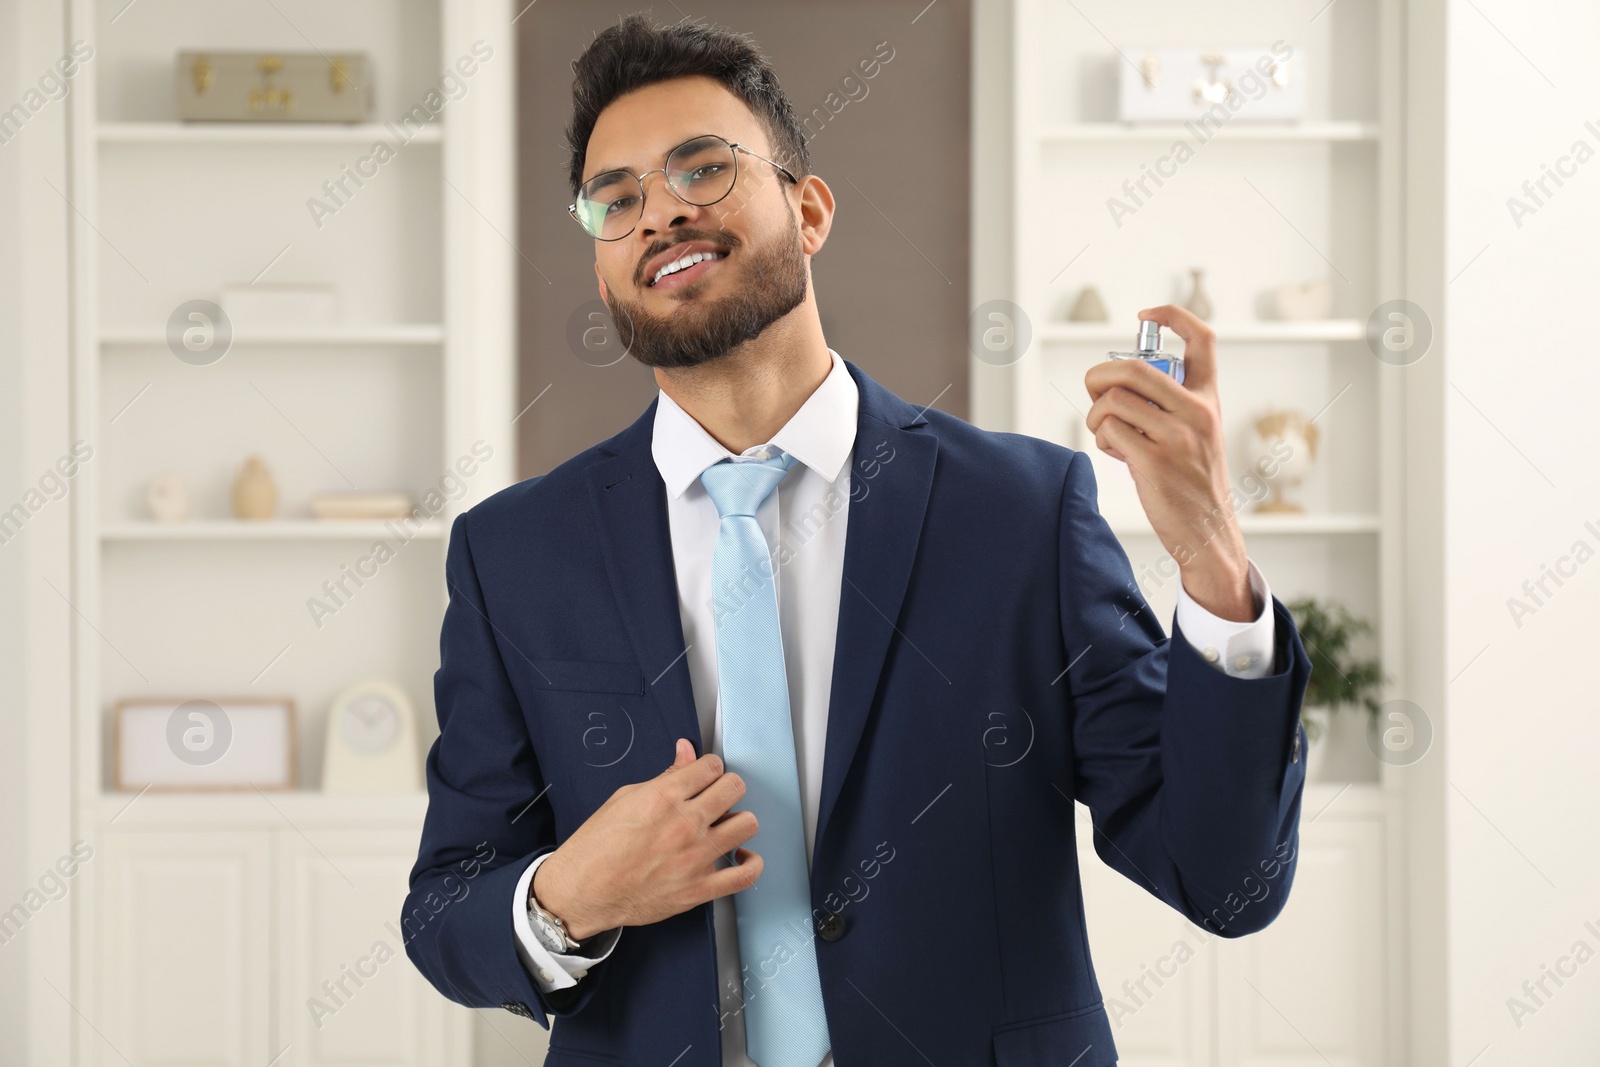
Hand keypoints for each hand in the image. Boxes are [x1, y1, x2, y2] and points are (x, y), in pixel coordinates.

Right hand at [531, 738, 761, 940]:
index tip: (705, 775)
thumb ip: (665, 775)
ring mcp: (694, 858)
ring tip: (724, 825)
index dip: (709, 768)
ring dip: (738, 820)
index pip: (711, 766)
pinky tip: (740, 856)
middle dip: (726, 787)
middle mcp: (684, 825)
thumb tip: (686, 752)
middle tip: (715, 796)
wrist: (582, 891)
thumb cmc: (597, 847)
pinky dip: (750, 863)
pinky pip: (745, 875)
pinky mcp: (699, 889)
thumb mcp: (625, 798)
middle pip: (734, 788)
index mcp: (664, 797)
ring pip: (747, 825)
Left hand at [1084, 305, 1253, 620]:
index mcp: (1208, 398)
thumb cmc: (1191, 481)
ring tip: (1109, 433)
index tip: (1145, 315)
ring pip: (1114, 400)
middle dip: (1099, 375)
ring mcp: (1177, 436)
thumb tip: (1114, 384)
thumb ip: (1166, 405)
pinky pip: (1111, 430)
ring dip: (1096, 415)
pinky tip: (1115, 451)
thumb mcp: (1195, 433)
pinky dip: (1102, 438)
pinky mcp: (1156, 461)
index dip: (1172, 315)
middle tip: (1095, 392)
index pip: (1202, 339)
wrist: (1208, 532)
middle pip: (1134, 367)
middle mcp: (1197, 411)